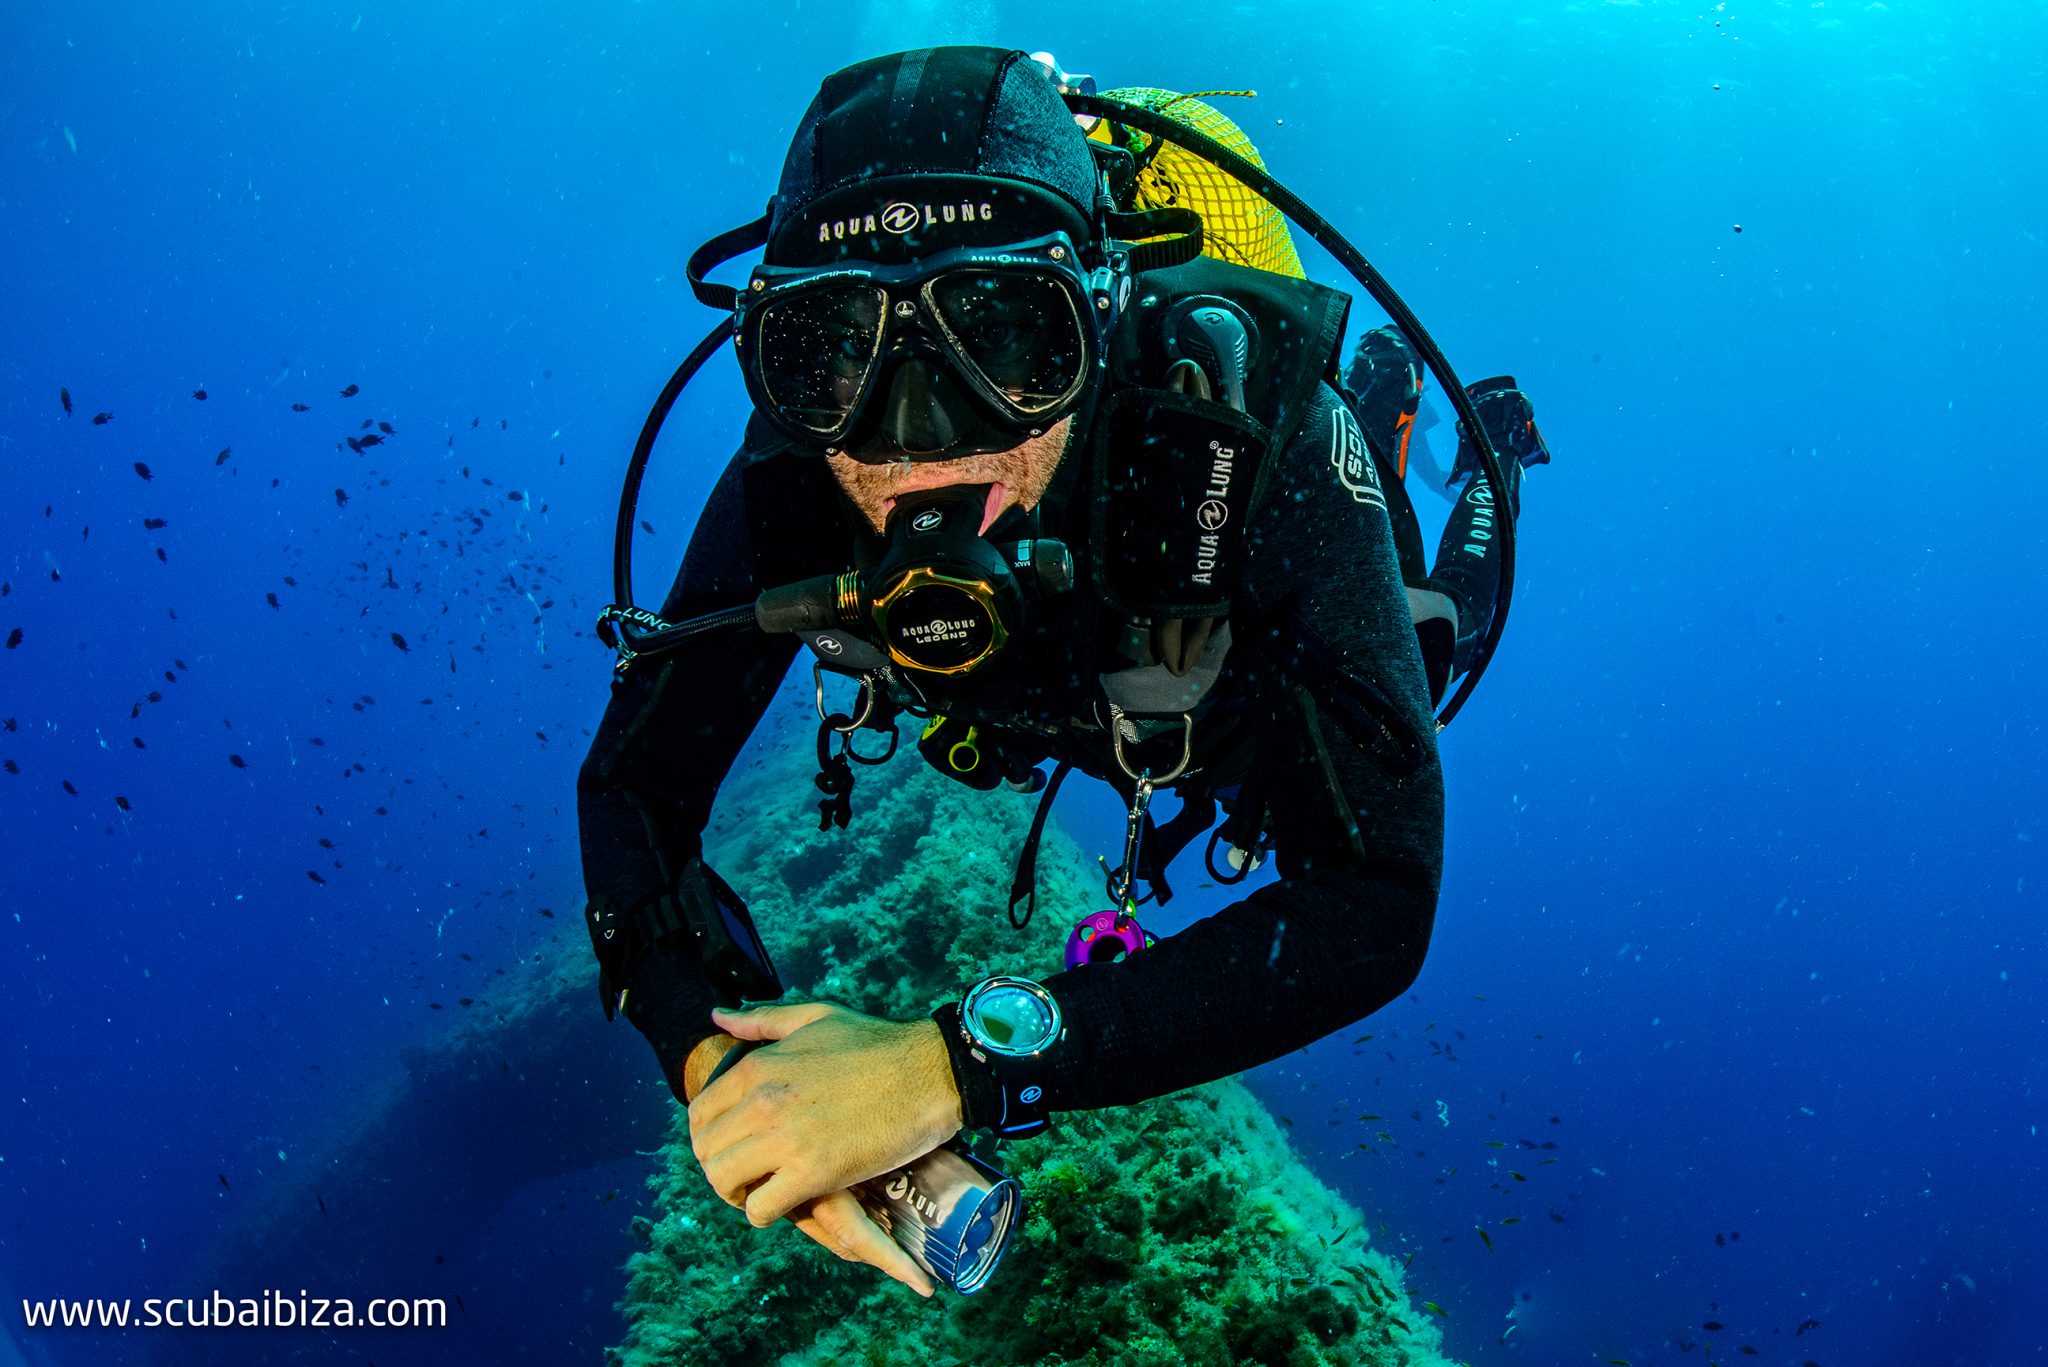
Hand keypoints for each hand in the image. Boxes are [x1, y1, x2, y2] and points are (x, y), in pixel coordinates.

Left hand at [687, 1002, 964, 1291]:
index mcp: (758, 1067)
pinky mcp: (814, 1173)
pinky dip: (766, 1212)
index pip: (700, 1114)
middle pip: (706, 1152)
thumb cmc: (876, 1043)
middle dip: (719, 1167)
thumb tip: (717, 1015)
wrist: (930, 1072)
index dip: (709, 1135)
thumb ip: (761, 1020)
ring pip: (724, 1182)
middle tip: (746, 1173)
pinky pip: (761, 1209)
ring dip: (738, 1192)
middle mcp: (763, 1103)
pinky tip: (785, 1202)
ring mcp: (786, 1139)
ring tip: (761, 1189)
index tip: (731, 1144)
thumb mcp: (815, 1017)